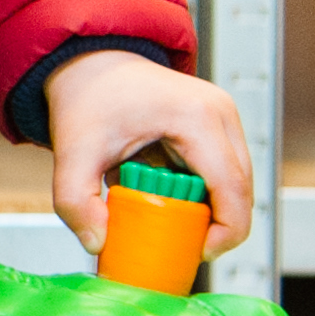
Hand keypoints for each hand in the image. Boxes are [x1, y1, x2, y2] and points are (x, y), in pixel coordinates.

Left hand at [43, 50, 253, 260]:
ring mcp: (223, 116)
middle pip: (240, 189)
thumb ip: (76, 201)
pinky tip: (171, 199)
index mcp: (195, 117)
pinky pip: (224, 171)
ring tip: (169, 219)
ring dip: (210, 208)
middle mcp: (220, 113)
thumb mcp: (74, 152)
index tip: (198, 252)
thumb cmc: (88, 96)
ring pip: (236, 182)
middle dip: (216, 225)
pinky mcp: (218, 124)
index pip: (232, 188)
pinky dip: (204, 192)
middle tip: (178, 243)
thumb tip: (98, 243)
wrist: (91, 63)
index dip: (224, 230)